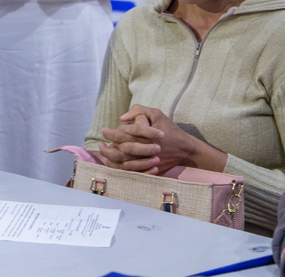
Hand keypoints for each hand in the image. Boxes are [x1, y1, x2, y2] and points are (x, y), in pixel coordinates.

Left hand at [107, 105, 227, 173]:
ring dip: (110, 157)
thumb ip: (138, 110)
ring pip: (122, 163)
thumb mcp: (156, 114)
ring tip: (104, 152)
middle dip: (106, 146)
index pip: (121, 134)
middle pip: (119, 150)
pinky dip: (119, 168)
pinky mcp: (148, 171)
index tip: (103, 130)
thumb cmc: (169, 129)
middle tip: (99, 143)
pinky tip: (113, 162)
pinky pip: (129, 172)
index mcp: (143, 136)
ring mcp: (145, 162)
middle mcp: (143, 150)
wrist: (185, 149)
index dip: (110, 133)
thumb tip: (122, 118)